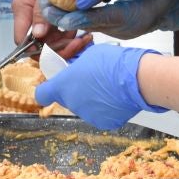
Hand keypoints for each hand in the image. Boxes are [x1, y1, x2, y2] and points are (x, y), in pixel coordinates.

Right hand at [14, 0, 91, 59]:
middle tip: (79, 41)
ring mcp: (41, 20)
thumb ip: (41, 11)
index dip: (38, 49)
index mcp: (22, 8)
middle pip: (38, 46)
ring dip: (68, 44)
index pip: (22, 39)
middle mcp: (29, 17)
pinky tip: (84, 34)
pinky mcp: (53, 21)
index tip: (60, 47)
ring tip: (84, 36)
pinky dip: (72, 39)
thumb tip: (37, 35)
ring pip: (51, 45)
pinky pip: (60, 38)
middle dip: (59, 47)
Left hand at [34, 44, 166, 130]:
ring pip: (84, 107)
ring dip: (91, 100)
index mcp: (63, 86)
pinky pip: (100, 114)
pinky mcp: (104, 123)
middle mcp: (72, 104)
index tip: (52, 85)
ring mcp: (88, 115)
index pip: (42, 94)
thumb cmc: (112, 62)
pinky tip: (115, 97)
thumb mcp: (88, 55)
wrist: (136, 79)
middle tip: (90, 79)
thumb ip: (76, 65)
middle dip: (76, 91)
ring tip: (107, 87)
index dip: (47, 89)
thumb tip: (77, 68)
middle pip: (67, 99)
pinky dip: (105, 108)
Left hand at [42, 0, 178, 37]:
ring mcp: (116, 30)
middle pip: (85, 24)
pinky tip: (63, 0)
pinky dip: (77, 12)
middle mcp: (119, 29)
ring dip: (66, 13)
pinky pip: (91, 21)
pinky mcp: (113, 27)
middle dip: (62, 15)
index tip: (52, 9)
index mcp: (129, 18)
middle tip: (42, 3)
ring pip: (86, 23)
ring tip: (46, 0)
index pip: (96, 19)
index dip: (72, 16)